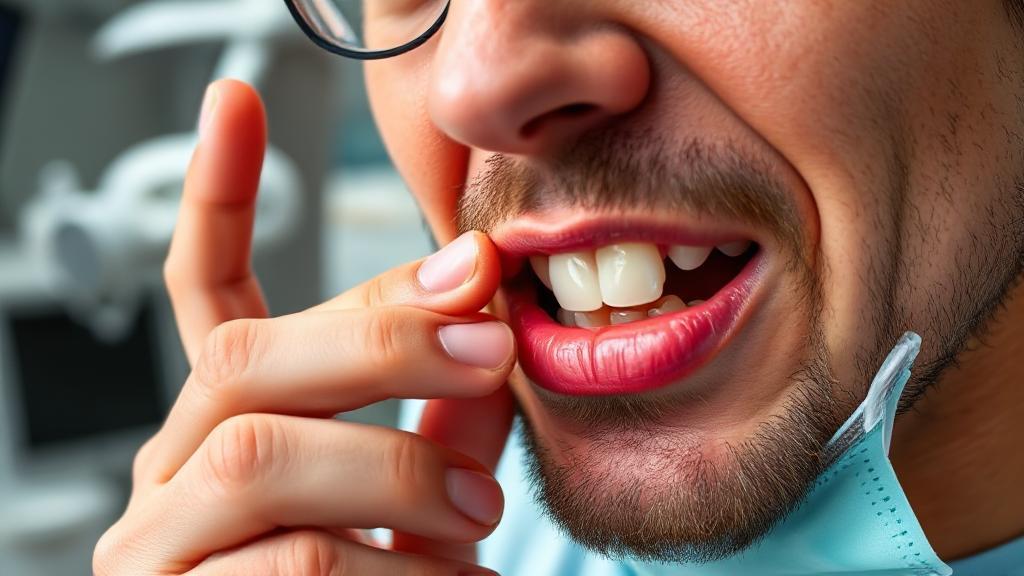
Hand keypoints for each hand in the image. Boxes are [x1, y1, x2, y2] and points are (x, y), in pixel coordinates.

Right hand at [93, 79, 515, 574]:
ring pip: (263, 460)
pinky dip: (391, 570)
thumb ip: (442, 410)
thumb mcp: (415, 489)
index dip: (218, 194)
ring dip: (397, 475)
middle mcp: (171, 467)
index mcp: (226, 421)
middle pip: (246, 355)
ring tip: (482, 519)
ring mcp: (157, 545)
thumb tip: (484, 300)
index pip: (204, 288)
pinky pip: (292, 565)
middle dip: (380, 338)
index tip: (238, 98)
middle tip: (494, 345)